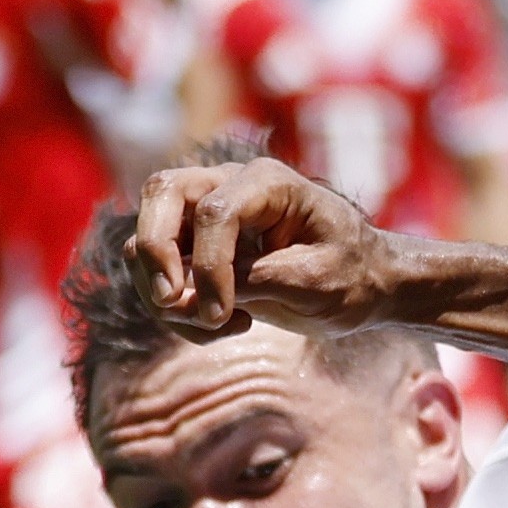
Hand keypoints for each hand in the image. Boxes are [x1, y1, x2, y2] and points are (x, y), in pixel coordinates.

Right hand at [125, 154, 399, 336]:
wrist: (363, 283)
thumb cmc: (350, 274)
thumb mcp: (314, 281)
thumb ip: (253, 282)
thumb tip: (184, 298)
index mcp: (269, 183)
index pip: (215, 212)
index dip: (208, 267)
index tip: (221, 316)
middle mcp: (230, 185)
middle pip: (160, 193)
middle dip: (154, 252)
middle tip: (172, 302)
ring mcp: (206, 214)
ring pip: (145, 237)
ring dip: (165, 292)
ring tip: (220, 324)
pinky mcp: (195, 248)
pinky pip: (156, 274)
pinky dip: (174, 309)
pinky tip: (221, 324)